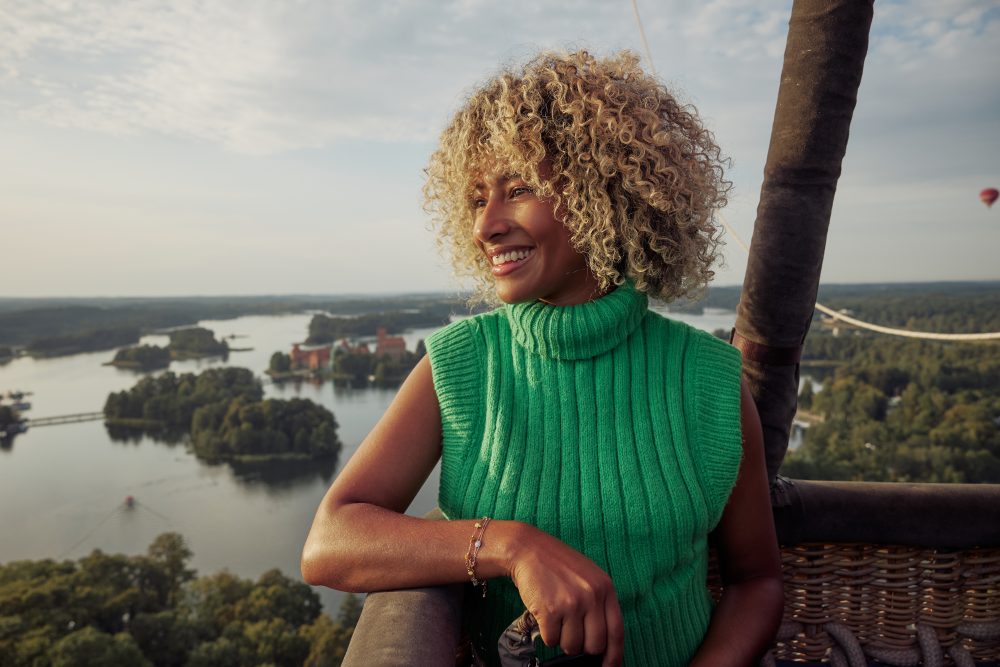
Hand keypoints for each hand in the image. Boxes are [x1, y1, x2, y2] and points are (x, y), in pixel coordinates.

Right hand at [506, 525, 623, 666]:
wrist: (529, 550)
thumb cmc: (558, 565)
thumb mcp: (588, 577)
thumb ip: (599, 604)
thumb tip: (604, 641)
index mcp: (605, 588)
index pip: (616, 632)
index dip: (614, 655)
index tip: (609, 666)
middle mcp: (591, 596)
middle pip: (595, 645)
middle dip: (583, 647)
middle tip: (572, 634)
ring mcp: (571, 603)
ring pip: (572, 646)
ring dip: (562, 639)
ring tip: (557, 619)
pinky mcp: (549, 610)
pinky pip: (551, 640)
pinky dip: (547, 634)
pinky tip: (545, 615)